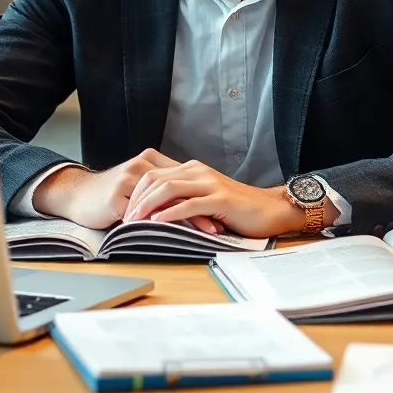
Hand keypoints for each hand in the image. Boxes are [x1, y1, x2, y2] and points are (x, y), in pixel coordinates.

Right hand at [31, 149, 222, 234]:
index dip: (203, 197)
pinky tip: (176, 236)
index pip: (183, 179)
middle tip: (218, 226)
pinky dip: (163, 224)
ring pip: (165, 199)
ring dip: (186, 217)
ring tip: (203, 233)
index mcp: (150, 160)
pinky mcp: (118, 193)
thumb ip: (158, 189)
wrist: (76, 194)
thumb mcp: (136, 186)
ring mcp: (130, 177)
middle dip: (200, 208)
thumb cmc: (108, 195)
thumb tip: (187, 202)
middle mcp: (142, 165)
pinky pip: (145, 212)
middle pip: (178, 187)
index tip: (222, 214)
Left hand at [123, 160, 329, 238]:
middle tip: (123, 219)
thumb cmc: (237, 209)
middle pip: (156, 178)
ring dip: (148, 205)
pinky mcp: (220, 198)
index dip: (136, 192)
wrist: (269, 209)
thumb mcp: (205, 199)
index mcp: (192, 169)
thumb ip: (184, 199)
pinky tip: (158, 223)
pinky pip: (189, 204)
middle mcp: (198, 171)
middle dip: (136, 199)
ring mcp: (209, 183)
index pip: (154, 174)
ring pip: (169, 188)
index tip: (123, 210)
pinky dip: (170, 213)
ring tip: (135, 221)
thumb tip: (156, 212)